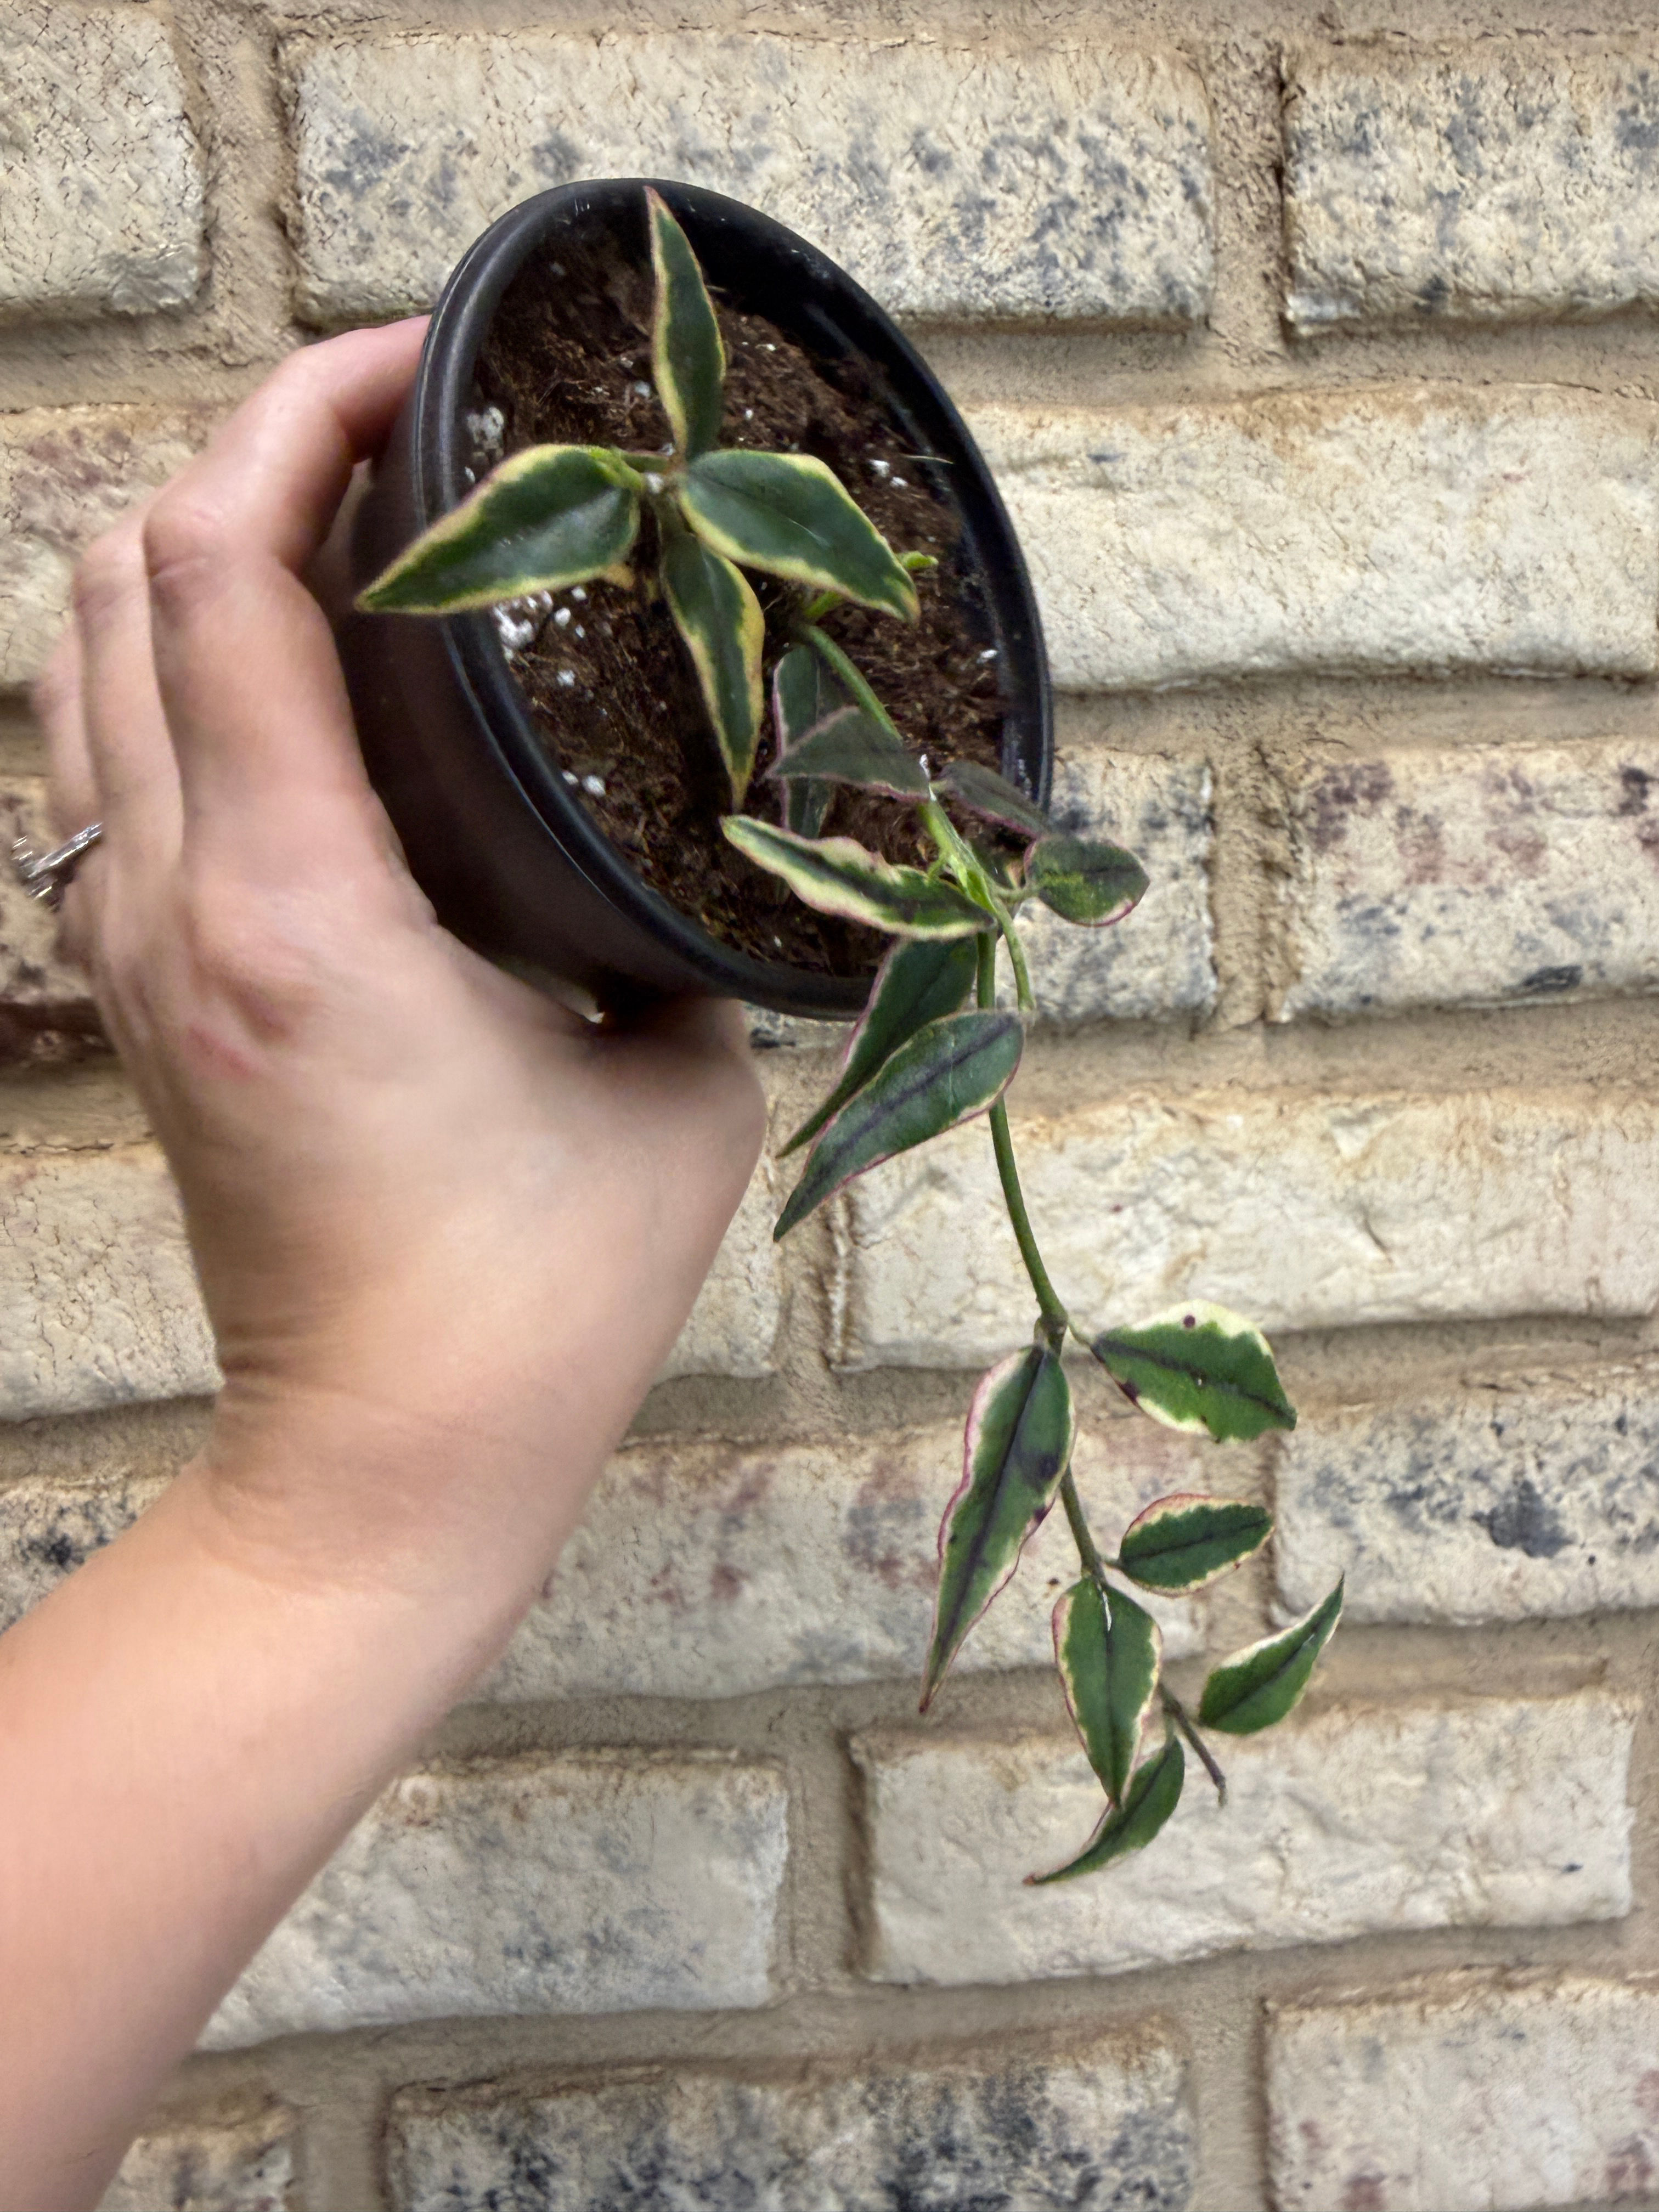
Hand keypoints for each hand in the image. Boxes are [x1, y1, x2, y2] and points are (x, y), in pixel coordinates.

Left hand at [34, 322, 766, 1613]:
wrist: (383, 1467)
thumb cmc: (535, 1304)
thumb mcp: (671, 1090)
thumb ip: (666, 932)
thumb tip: (677, 841)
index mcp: (300, 913)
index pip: (225, 576)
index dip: (300, 418)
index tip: (415, 362)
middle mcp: (174, 909)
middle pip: (117, 576)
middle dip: (238, 451)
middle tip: (395, 429)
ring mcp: (132, 954)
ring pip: (84, 663)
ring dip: (189, 551)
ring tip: (338, 523)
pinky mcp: (139, 998)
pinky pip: (107, 764)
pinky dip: (172, 666)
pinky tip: (291, 676)